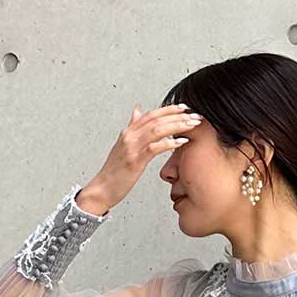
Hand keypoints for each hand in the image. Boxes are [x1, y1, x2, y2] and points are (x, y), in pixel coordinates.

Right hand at [77, 104, 202, 215]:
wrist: (102, 189)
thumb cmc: (114, 171)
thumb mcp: (123, 145)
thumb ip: (132, 128)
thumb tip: (137, 111)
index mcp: (128, 132)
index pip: (151, 114)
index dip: (169, 109)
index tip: (184, 108)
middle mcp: (129, 136)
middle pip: (156, 119)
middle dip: (177, 116)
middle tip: (194, 115)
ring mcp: (131, 148)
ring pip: (157, 130)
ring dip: (177, 126)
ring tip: (192, 125)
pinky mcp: (134, 161)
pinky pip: (154, 147)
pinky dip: (169, 143)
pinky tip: (181, 142)